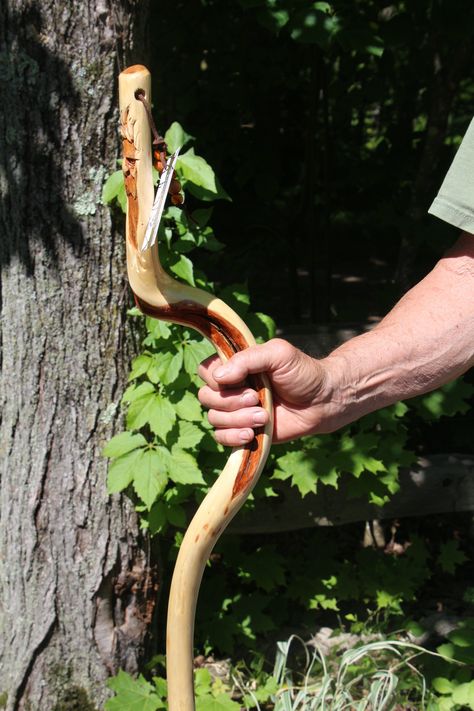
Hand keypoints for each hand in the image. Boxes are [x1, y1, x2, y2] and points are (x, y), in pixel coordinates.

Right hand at [198, 338, 344, 445]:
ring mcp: (236, 411)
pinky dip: (233, 437)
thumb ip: (248, 359)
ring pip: (215, 418)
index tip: (240, 379)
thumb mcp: (278, 354)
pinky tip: (252, 434)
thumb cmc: (302, 372)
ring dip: (237, 419)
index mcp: (236, 367)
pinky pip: (221, 437)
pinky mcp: (244, 431)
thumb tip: (219, 377)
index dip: (216, 378)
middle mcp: (232, 388)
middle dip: (230, 400)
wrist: (323, 401)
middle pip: (206, 397)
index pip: (206, 371)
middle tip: (256, 398)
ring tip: (264, 416)